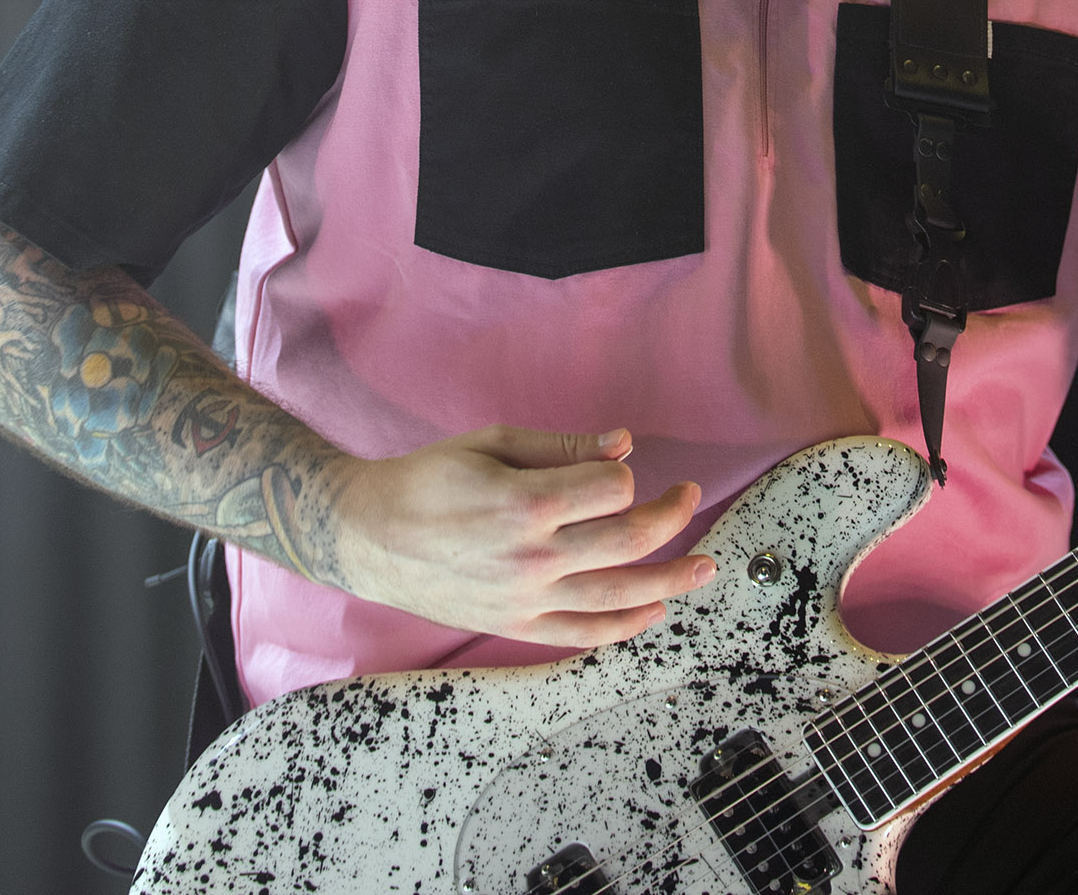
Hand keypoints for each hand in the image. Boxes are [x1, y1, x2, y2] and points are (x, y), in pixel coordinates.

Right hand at [329, 423, 715, 647]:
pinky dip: (624, 627)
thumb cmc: (430, 479)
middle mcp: (531, 557)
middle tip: (689, 495)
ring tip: (706, 567)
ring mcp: (524, 600)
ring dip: (671, 581)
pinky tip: (654, 611)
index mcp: (525, 502)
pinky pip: (581, 635)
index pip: (611, 490)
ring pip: (617, 597)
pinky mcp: (515, 627)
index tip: (614, 466)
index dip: (623, 474)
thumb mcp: (492, 442)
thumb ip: (562, 446)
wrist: (371, 536)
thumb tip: (625, 445)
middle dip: (670, 515)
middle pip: (627, 541)